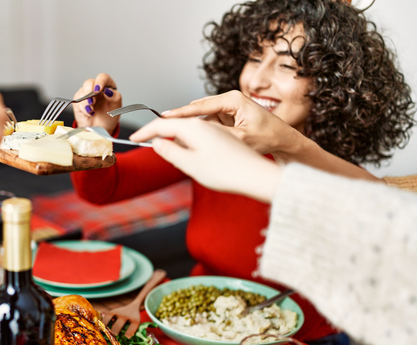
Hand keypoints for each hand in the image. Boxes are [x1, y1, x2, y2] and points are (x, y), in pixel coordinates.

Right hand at [71, 73, 120, 133]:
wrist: (100, 129)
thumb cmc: (109, 117)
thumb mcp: (116, 108)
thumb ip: (115, 97)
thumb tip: (109, 91)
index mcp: (107, 86)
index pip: (103, 77)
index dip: (100, 81)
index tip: (98, 89)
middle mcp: (96, 88)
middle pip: (89, 82)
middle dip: (89, 92)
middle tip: (92, 101)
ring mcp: (86, 94)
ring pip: (82, 92)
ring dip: (86, 102)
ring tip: (92, 111)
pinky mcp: (78, 101)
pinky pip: (77, 101)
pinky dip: (83, 108)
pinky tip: (89, 113)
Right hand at [131, 118, 282, 202]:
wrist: (257, 175)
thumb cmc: (228, 171)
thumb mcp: (191, 164)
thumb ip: (170, 151)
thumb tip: (157, 142)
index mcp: (196, 125)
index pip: (164, 124)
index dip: (146, 131)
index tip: (133, 138)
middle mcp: (206, 121)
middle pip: (176, 123)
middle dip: (161, 133)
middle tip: (146, 143)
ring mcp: (217, 127)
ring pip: (189, 129)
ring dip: (177, 138)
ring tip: (170, 151)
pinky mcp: (224, 135)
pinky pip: (200, 134)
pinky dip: (190, 141)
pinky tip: (191, 154)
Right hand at [162, 90, 299, 156]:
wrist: (285, 140)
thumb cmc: (268, 138)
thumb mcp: (239, 139)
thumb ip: (213, 135)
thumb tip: (190, 134)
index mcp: (232, 99)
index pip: (198, 107)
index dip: (178, 114)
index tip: (160, 117)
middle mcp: (229, 99)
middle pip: (197, 112)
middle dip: (185, 125)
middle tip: (169, 137)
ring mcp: (229, 107)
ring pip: (203, 119)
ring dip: (197, 132)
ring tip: (195, 145)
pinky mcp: (229, 115)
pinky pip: (210, 124)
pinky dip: (206, 134)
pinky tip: (204, 144)